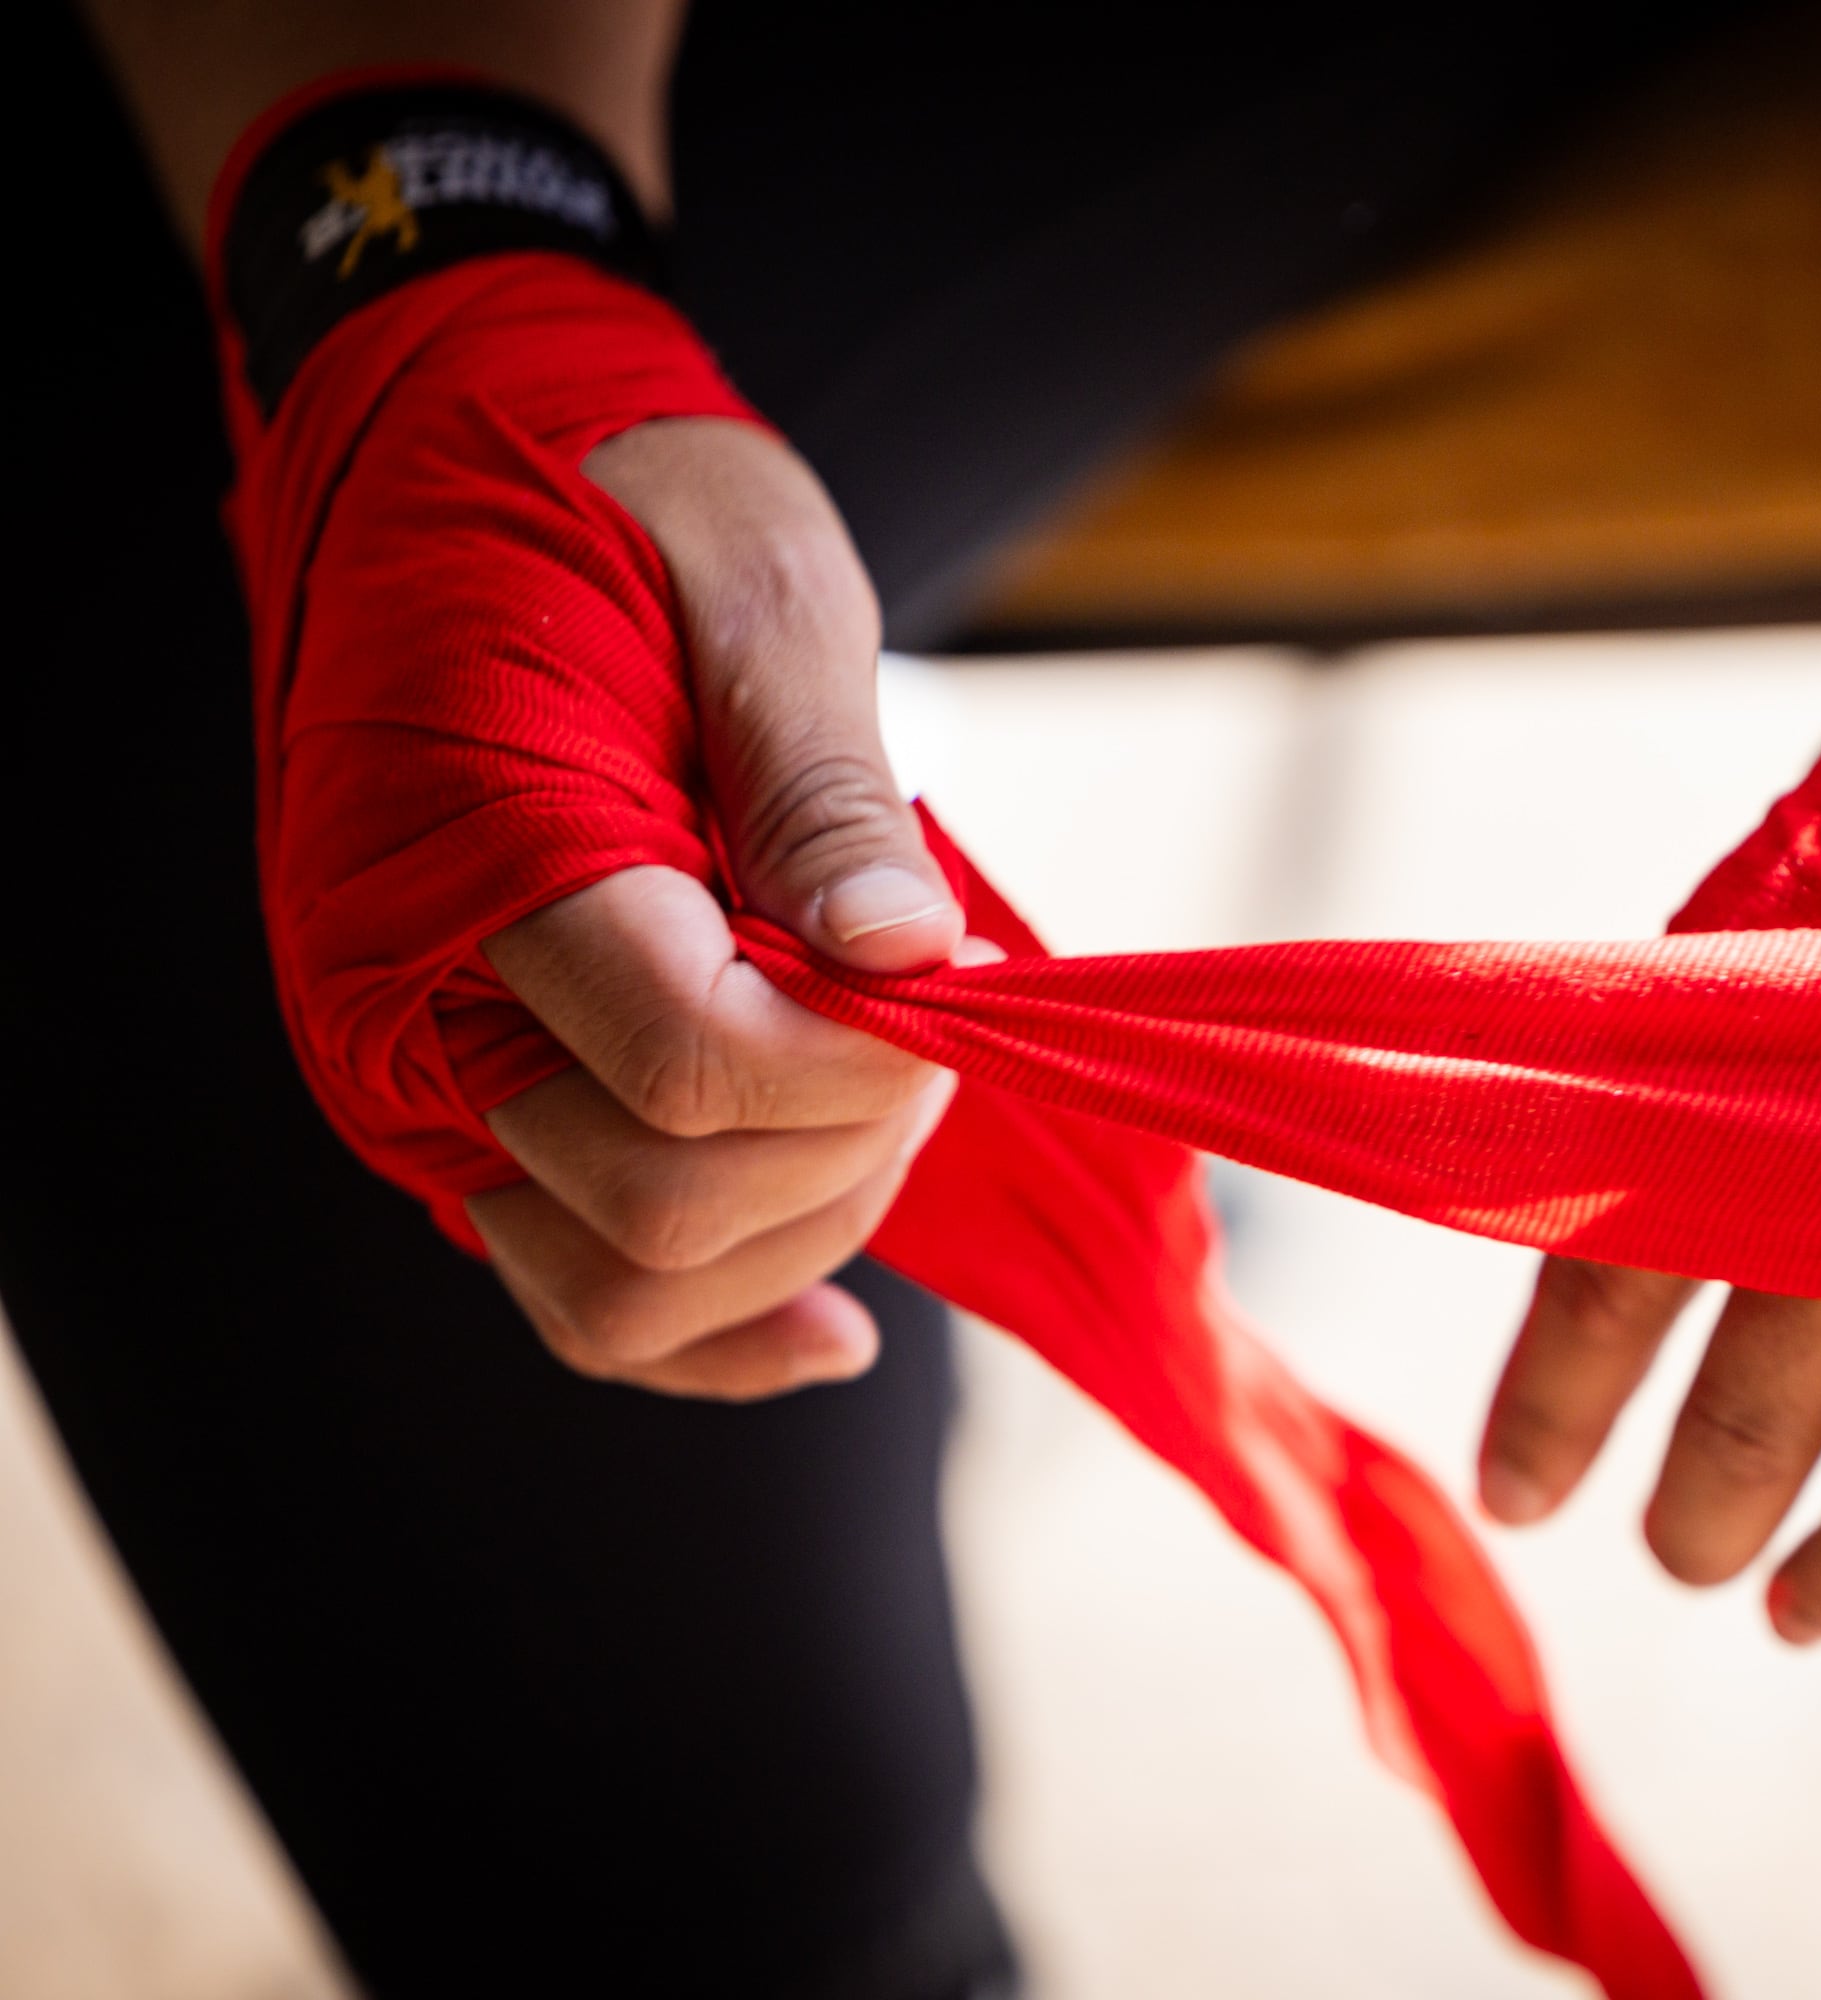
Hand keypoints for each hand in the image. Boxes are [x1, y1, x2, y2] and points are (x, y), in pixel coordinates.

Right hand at [467, 418, 966, 1400]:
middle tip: (924, 1007)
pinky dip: (714, 1335)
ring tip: (881, 1089)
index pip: (691, 1063)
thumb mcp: (757, 583)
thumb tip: (908, 959)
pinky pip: (576, 1300)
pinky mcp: (459, 1113)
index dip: (859, 1059)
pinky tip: (836, 1332)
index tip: (948, 970)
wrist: (447, 460)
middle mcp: (404, 1000)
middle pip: (664, 1201)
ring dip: (800, 1226)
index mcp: (474, 850)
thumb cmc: (613, 500)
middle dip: (848, 1137)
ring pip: (620, 1284)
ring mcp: (418, 1076)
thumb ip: (821, 788)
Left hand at [1474, 568, 1820, 1684]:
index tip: (1520, 1495)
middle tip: (1683, 1560)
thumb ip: (1728, 1018)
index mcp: (1773, 1052)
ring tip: (1798, 1615)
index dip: (1557, 1397)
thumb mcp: (1817, 854)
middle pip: (1764, 1393)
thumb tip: (1604, 1147)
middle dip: (1707, 1500)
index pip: (1616, 1269)